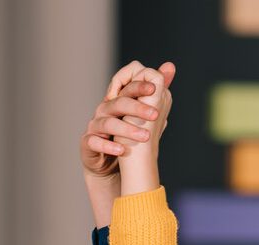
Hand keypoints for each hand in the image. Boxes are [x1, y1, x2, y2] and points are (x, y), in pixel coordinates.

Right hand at [82, 61, 171, 225]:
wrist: (110, 165)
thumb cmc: (126, 136)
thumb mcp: (142, 114)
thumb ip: (154, 92)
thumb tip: (170, 66)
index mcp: (118, 100)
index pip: (125, 85)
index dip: (138, 85)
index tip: (154, 89)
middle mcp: (104, 110)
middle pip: (118, 102)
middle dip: (137, 107)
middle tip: (155, 115)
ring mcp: (95, 126)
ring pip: (108, 122)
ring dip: (127, 129)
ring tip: (144, 137)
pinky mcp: (88, 143)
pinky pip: (94, 142)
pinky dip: (108, 146)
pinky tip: (121, 150)